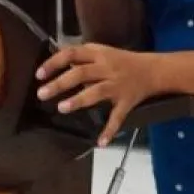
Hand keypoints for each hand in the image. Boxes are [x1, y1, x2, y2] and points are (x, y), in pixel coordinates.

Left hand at [36, 43, 158, 146]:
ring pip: (96, 92)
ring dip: (79, 100)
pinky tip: (100, 142)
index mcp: (99, 54)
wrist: (153, 70)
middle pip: (81, 73)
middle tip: (41, 94)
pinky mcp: (127, 101)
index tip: (39, 74)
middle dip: (60, 83)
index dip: (54, 63)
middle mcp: (107, 68)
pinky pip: (118, 116)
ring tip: (62, 108)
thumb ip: (82, 57)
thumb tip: (57, 61)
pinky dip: (110, 130)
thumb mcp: (103, 52)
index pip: (72, 54)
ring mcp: (117, 85)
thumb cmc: (123, 61)